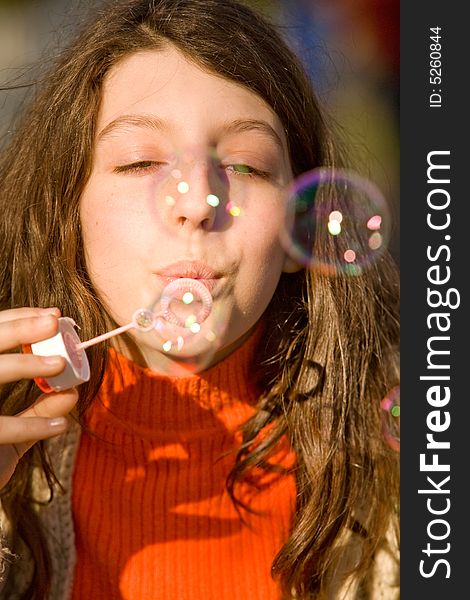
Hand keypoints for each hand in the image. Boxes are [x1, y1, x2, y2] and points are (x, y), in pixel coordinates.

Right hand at [0, 308, 78, 488]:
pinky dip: (31, 425)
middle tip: (54, 321)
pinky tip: (60, 426)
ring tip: (59, 365)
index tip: (52, 315)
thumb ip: (36, 412)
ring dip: (23, 365)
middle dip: (17, 328)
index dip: (16, 320)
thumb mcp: (9, 434)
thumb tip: (71, 391)